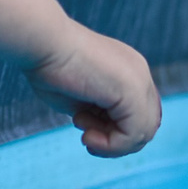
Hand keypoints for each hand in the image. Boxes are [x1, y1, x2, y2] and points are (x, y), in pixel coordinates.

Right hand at [26, 26, 160, 157]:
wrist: (43, 42)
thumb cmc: (49, 65)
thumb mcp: (79, 96)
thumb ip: (96, 112)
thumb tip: (101, 132)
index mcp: (128, 71)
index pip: (139, 115)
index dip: (114, 131)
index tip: (83, 125)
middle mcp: (139, 75)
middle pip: (145, 126)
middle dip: (114, 140)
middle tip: (86, 135)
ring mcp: (139, 82)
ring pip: (142, 134)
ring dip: (111, 145)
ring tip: (85, 133)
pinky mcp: (132, 92)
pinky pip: (133, 135)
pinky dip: (110, 146)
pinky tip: (87, 135)